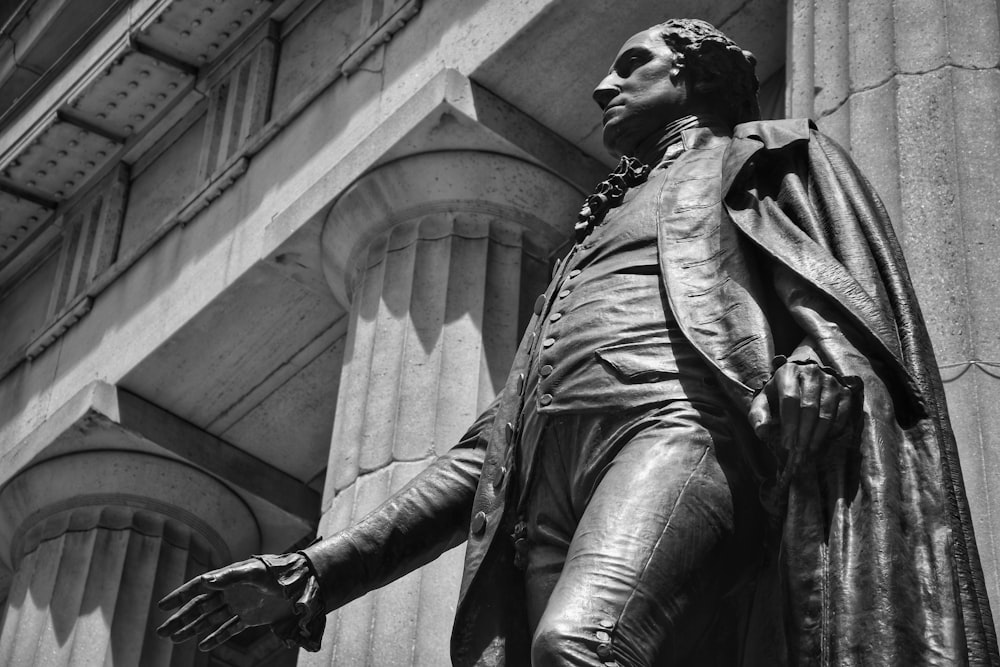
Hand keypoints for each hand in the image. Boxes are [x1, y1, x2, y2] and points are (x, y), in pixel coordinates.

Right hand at [156, 558, 296, 651]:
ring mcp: (239, 606)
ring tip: (175, 639)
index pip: (198, 587)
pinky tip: (203, 646)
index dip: (180, 596)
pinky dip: (216, 637)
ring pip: (210, 620)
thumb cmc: (277, 572)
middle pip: (199, 607)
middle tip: (161, 631)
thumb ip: (230, 577)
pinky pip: (229, 629)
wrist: (302, 584)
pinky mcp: (250, 618)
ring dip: (193, 629)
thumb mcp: (253, 572)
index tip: (162, 606)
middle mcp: (230, 592)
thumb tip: (204, 582)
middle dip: (180, 618)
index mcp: (228, 578)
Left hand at [747, 359, 853, 474]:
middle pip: (810, 408)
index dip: (789, 424)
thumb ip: (758, 415)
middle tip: (798, 452)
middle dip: (803, 433)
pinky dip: (833, 430)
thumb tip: (761, 432)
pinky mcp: (844, 391)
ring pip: (827, 413)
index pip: (790, 400)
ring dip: (818, 435)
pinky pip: (842, 414)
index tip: (787, 444)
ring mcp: (831, 381)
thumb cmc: (779, 393)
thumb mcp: (764, 400)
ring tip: (808, 450)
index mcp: (788, 372)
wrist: (802, 377)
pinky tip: (822, 439)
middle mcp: (812, 373)